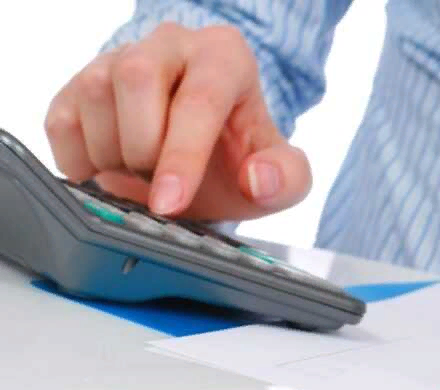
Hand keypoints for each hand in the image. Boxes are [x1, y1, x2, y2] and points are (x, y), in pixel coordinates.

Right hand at [44, 22, 311, 219]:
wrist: (205, 161)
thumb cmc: (241, 159)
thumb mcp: (280, 177)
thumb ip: (287, 179)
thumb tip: (258, 179)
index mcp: (225, 57)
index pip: (200, 97)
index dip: (182, 155)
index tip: (169, 202)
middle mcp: (171, 45)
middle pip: (137, 78)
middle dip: (145, 148)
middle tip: (164, 184)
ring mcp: (119, 59)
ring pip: (94, 93)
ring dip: (114, 155)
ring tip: (144, 175)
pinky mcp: (78, 86)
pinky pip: (62, 121)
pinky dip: (80, 161)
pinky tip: (111, 173)